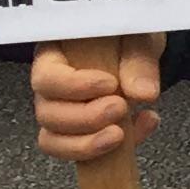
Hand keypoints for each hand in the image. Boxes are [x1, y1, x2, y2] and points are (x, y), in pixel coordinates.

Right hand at [32, 36, 165, 162]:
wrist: (141, 46)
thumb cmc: (129, 35)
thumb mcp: (137, 37)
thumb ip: (139, 62)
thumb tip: (143, 94)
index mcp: (54, 56)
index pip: (46, 79)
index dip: (73, 87)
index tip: (110, 84)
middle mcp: (52, 87)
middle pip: (47, 114)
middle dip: (85, 118)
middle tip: (120, 107)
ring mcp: (63, 113)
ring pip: (53, 140)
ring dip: (88, 143)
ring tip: (122, 133)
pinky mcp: (80, 133)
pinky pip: (78, 153)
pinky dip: (106, 151)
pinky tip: (141, 127)